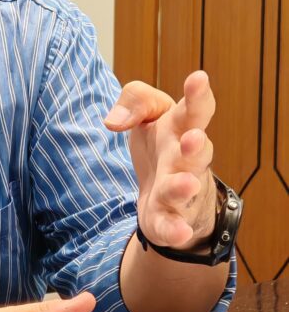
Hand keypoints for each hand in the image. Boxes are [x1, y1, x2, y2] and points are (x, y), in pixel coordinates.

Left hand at [104, 70, 216, 248]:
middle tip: (193, 139)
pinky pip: (171, 225)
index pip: (194, 110)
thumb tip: (112, 121)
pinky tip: (177, 233)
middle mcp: (186, 159)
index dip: (198, 95)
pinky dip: (174, 230)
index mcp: (181, 129)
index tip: (198, 78)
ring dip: (184, 187)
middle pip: (196, 152)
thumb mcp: (149, 113)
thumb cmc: (160, 145)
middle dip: (196, 146)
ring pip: (185, 189)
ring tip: (184, 184)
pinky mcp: (168, 218)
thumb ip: (134, 101)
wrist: (166, 192)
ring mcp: (181, 190)